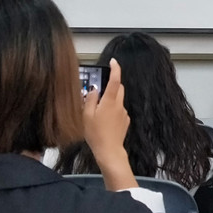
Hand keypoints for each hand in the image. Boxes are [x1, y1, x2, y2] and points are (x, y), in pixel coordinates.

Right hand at [83, 58, 135, 189]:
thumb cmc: (96, 134)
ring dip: (111, 99)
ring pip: (118, 100)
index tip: (113, 61)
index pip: (115, 80)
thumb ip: (90, 99)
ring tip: (98, 111)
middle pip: (118, 88)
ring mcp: (124, 113)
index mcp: (110, 101)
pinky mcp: (125, 121)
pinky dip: (113, 110)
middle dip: (111, 85)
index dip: (115, 69)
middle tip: (99, 90)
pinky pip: (119, 110)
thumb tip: (93, 89)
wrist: (109, 151)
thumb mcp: (87, 115)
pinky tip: (104, 121)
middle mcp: (119, 104)